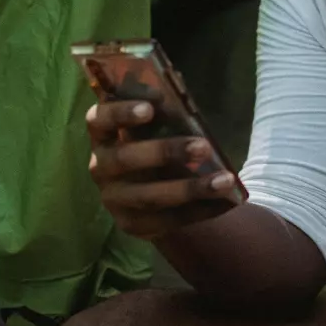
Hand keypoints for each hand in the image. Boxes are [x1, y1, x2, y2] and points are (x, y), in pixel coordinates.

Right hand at [86, 100, 237, 239]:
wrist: (155, 183)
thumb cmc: (156, 139)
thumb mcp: (156, 123)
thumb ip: (165, 112)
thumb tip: (187, 101)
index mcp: (103, 134)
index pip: (99, 119)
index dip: (121, 112)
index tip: (149, 108)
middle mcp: (101, 167)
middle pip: (125, 159)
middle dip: (165, 152)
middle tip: (204, 146)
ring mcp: (114, 199)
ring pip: (149, 196)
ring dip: (190, 189)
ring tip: (225, 180)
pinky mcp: (132, 224)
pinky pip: (166, 220)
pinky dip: (200, 211)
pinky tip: (226, 202)